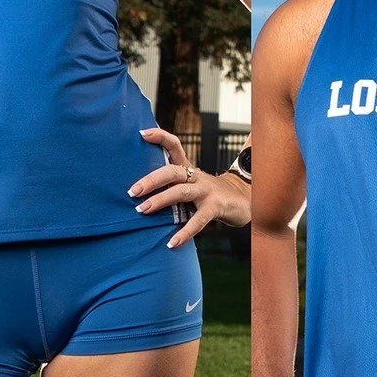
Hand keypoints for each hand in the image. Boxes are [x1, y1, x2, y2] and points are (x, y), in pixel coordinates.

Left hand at [130, 126, 249, 247]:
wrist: (243, 200)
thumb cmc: (209, 194)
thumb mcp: (192, 183)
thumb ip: (172, 184)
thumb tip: (140, 191)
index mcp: (189, 169)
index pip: (174, 146)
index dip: (160, 137)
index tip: (142, 134)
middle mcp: (196, 176)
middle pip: (172, 171)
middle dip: (151, 180)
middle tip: (132, 191)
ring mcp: (206, 191)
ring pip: (181, 192)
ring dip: (160, 200)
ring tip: (142, 210)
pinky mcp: (215, 207)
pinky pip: (198, 220)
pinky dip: (184, 232)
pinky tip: (172, 243)